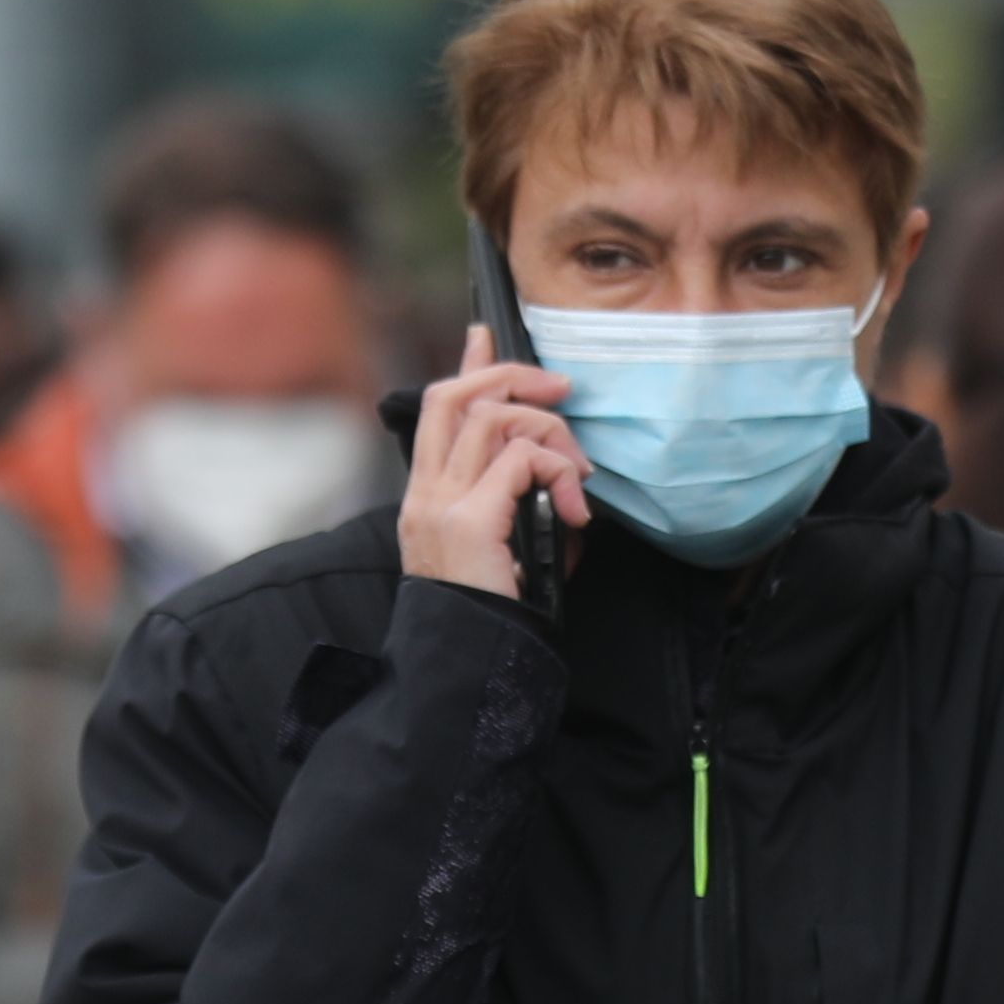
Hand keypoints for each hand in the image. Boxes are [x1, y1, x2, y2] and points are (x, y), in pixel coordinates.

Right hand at [402, 328, 587, 600]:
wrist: (468, 669)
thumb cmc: (493, 620)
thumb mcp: (508, 551)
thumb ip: (521, 507)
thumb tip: (563, 475)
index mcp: (427, 498)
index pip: (438, 410)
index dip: (466, 366)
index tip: (483, 334)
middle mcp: (426, 494)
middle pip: (455, 395)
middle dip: (513, 376)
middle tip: (562, 389)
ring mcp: (441, 504)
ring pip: (493, 416)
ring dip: (550, 432)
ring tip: (577, 475)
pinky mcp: (470, 520)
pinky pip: (522, 459)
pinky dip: (559, 472)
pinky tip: (575, 513)